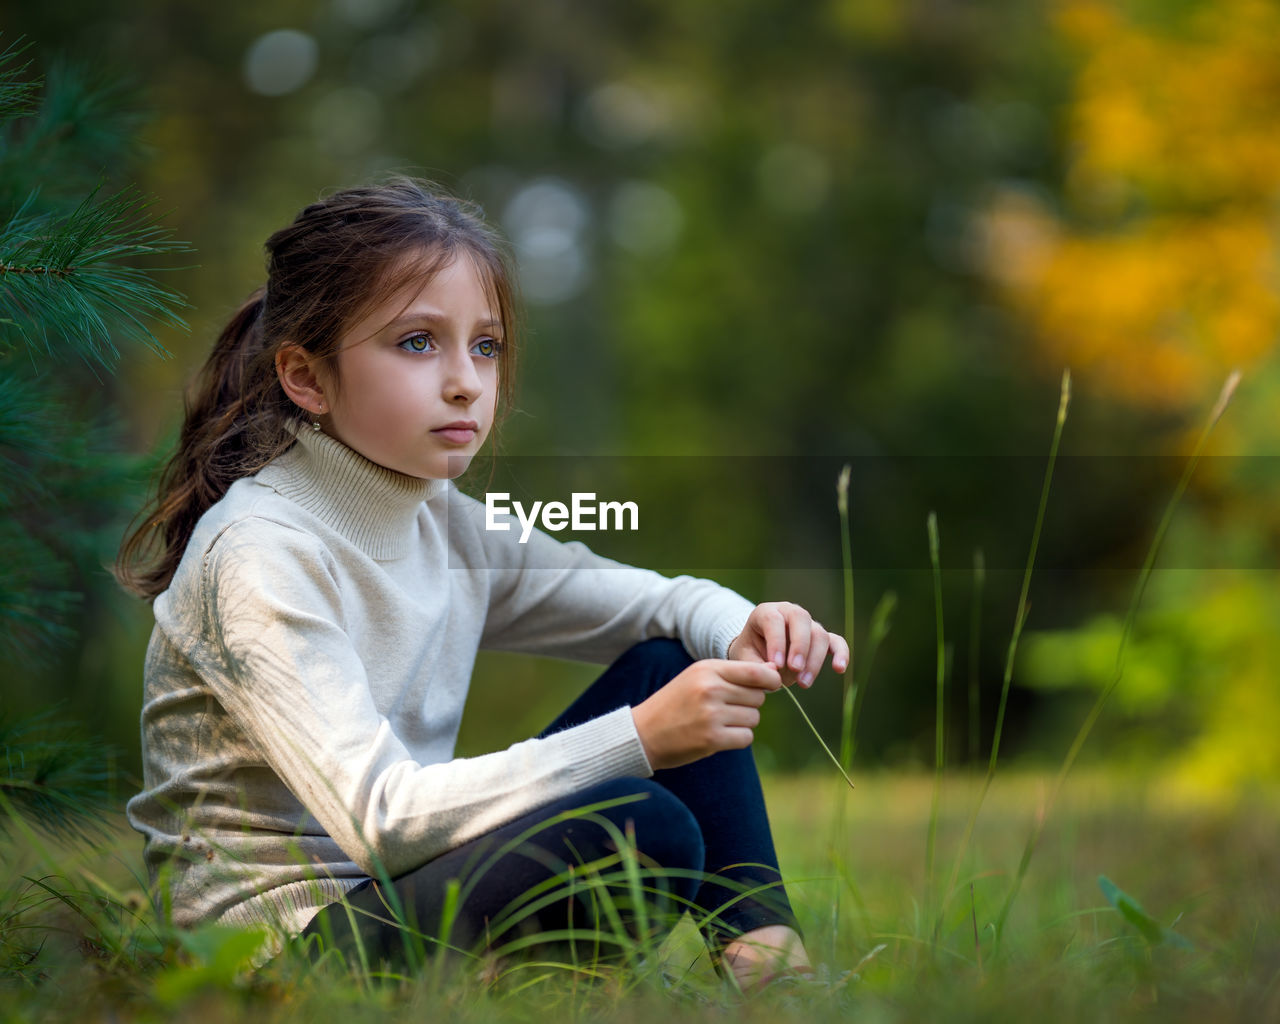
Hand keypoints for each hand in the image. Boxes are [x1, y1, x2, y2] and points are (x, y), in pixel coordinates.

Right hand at [631, 659, 781, 769]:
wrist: (644, 733)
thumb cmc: (676, 703)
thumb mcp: (698, 677)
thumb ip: (734, 673)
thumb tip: (774, 671)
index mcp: (707, 669)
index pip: (756, 672)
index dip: (770, 679)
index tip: (771, 685)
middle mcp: (710, 689)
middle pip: (758, 696)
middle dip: (749, 704)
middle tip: (727, 708)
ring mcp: (711, 714)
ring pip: (754, 717)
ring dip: (743, 722)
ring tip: (718, 722)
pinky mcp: (712, 738)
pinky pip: (746, 737)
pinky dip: (737, 738)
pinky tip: (719, 736)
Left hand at [726, 601, 848, 687]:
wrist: (758, 654)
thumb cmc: (750, 654)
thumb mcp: (745, 658)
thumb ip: (757, 664)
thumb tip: (776, 671)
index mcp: (766, 613)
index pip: (774, 620)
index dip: (777, 641)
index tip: (776, 664)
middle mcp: (789, 612)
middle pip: (801, 619)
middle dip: (799, 645)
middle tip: (794, 668)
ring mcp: (808, 624)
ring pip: (819, 634)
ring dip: (814, 660)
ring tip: (803, 683)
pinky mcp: (821, 638)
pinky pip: (836, 641)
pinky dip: (840, 653)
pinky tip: (839, 668)